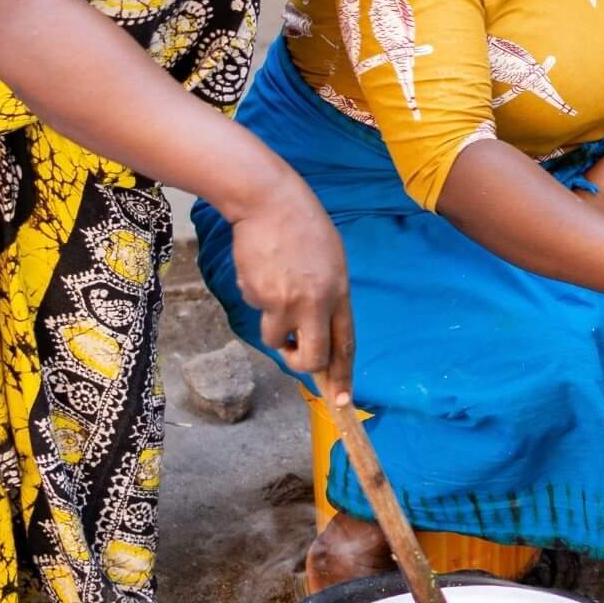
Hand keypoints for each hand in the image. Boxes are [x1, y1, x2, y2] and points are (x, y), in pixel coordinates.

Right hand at [228, 172, 355, 410]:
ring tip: (276, 286)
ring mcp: (284, 301)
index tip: (343, 400)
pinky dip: (259, 296)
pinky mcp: (258, 295)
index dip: (343, 376)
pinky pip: (258, 309)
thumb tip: (322, 334)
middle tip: (295, 355)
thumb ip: (330, 298)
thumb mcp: (332, 261)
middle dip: (301, 366)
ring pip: (276, 338)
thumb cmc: (303, 227)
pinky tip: (263, 269)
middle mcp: (314, 302)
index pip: (345, 345)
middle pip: (311, 359)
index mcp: (339, 293)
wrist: (268, 202)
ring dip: (275, 324)